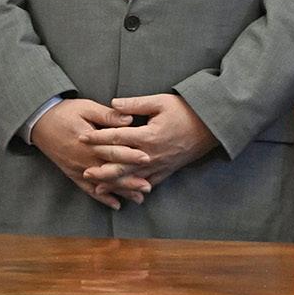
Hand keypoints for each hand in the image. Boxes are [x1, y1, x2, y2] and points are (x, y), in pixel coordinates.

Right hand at [30, 98, 146, 208]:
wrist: (39, 122)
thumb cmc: (66, 112)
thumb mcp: (87, 108)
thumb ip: (108, 115)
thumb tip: (129, 119)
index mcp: (88, 142)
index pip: (113, 151)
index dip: (130, 155)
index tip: (147, 159)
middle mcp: (82, 159)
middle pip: (109, 172)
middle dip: (129, 180)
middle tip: (148, 187)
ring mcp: (77, 168)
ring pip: (102, 184)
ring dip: (120, 192)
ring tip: (139, 198)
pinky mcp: (72, 173)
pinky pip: (88, 189)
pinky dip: (102, 198)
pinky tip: (116, 204)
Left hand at [79, 93, 216, 188]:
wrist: (212, 126)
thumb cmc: (187, 111)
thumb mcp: (161, 101)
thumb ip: (136, 104)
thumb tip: (113, 104)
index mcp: (147, 135)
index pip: (116, 137)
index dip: (97, 137)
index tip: (82, 137)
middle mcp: (150, 154)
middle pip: (119, 163)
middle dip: (99, 165)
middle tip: (82, 168)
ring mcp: (158, 165)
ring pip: (131, 177)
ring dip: (112, 182)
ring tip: (96, 186)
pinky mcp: (167, 170)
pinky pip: (147, 183)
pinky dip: (134, 189)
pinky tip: (124, 193)